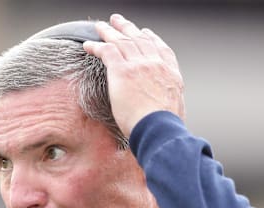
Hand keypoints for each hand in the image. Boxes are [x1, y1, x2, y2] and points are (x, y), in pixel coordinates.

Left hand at [83, 14, 184, 137]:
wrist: (159, 129)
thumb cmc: (165, 129)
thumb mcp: (175, 111)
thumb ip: (166, 103)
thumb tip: (160, 111)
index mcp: (171, 74)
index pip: (162, 49)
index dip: (152, 38)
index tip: (146, 33)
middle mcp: (156, 65)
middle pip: (140, 40)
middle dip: (128, 28)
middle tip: (118, 21)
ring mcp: (139, 66)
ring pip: (122, 41)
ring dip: (109, 32)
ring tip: (100, 27)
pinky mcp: (123, 71)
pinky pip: (107, 51)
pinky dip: (96, 46)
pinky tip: (88, 45)